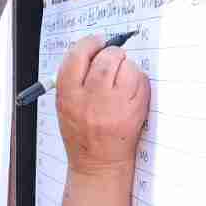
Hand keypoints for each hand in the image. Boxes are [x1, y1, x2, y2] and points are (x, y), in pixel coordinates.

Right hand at [55, 34, 148, 177]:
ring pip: (126, 67)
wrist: (99, 163)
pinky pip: (141, 80)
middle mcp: (92, 99)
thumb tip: (92, 50)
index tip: (96, 41)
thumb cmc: (81, 134)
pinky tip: (130, 90)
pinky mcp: (135, 110)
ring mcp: (116, 105)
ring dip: (125, 65)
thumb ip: (74, 78)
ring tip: (121, 76)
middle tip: (113, 55)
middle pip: (104, 58)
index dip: (89, 43)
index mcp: (69, 96)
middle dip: (110, 51)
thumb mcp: (65, 106)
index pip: (77, 56)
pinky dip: (137, 78)